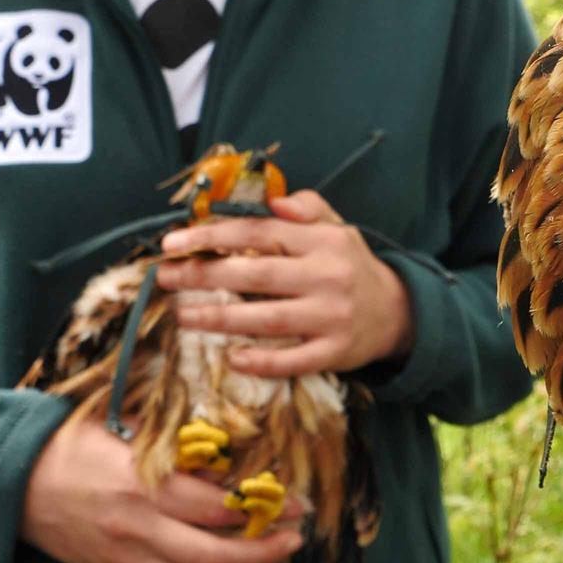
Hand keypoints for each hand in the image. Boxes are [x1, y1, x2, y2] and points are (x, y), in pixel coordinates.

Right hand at [20, 417, 306, 562]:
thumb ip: (172, 439)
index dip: (258, 506)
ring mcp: (126, 556)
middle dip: (262, 550)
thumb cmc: (72, 445)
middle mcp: (137, 525)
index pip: (214, 504)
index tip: (292, 500)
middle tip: (295, 538)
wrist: (13, 486)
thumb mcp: (122, 427)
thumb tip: (226, 445)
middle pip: (211, 553)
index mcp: (141, 482)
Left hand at [155, 190, 414, 377]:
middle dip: (204, 275)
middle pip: (255, 274)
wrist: (397, 313)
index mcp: (324, 241)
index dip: (212, 236)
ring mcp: (331, 317)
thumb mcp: (337, 227)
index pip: (259, 233)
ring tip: (183, 314)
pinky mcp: (335, 352)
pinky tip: (231, 359)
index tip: (172, 243)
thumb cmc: (350, 265)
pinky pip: (292, 360)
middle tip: (165, 278)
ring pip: (266, 319)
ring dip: (219, 318)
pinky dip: (261, 362)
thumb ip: (306, 207)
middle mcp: (328, 277)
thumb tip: (274, 201)